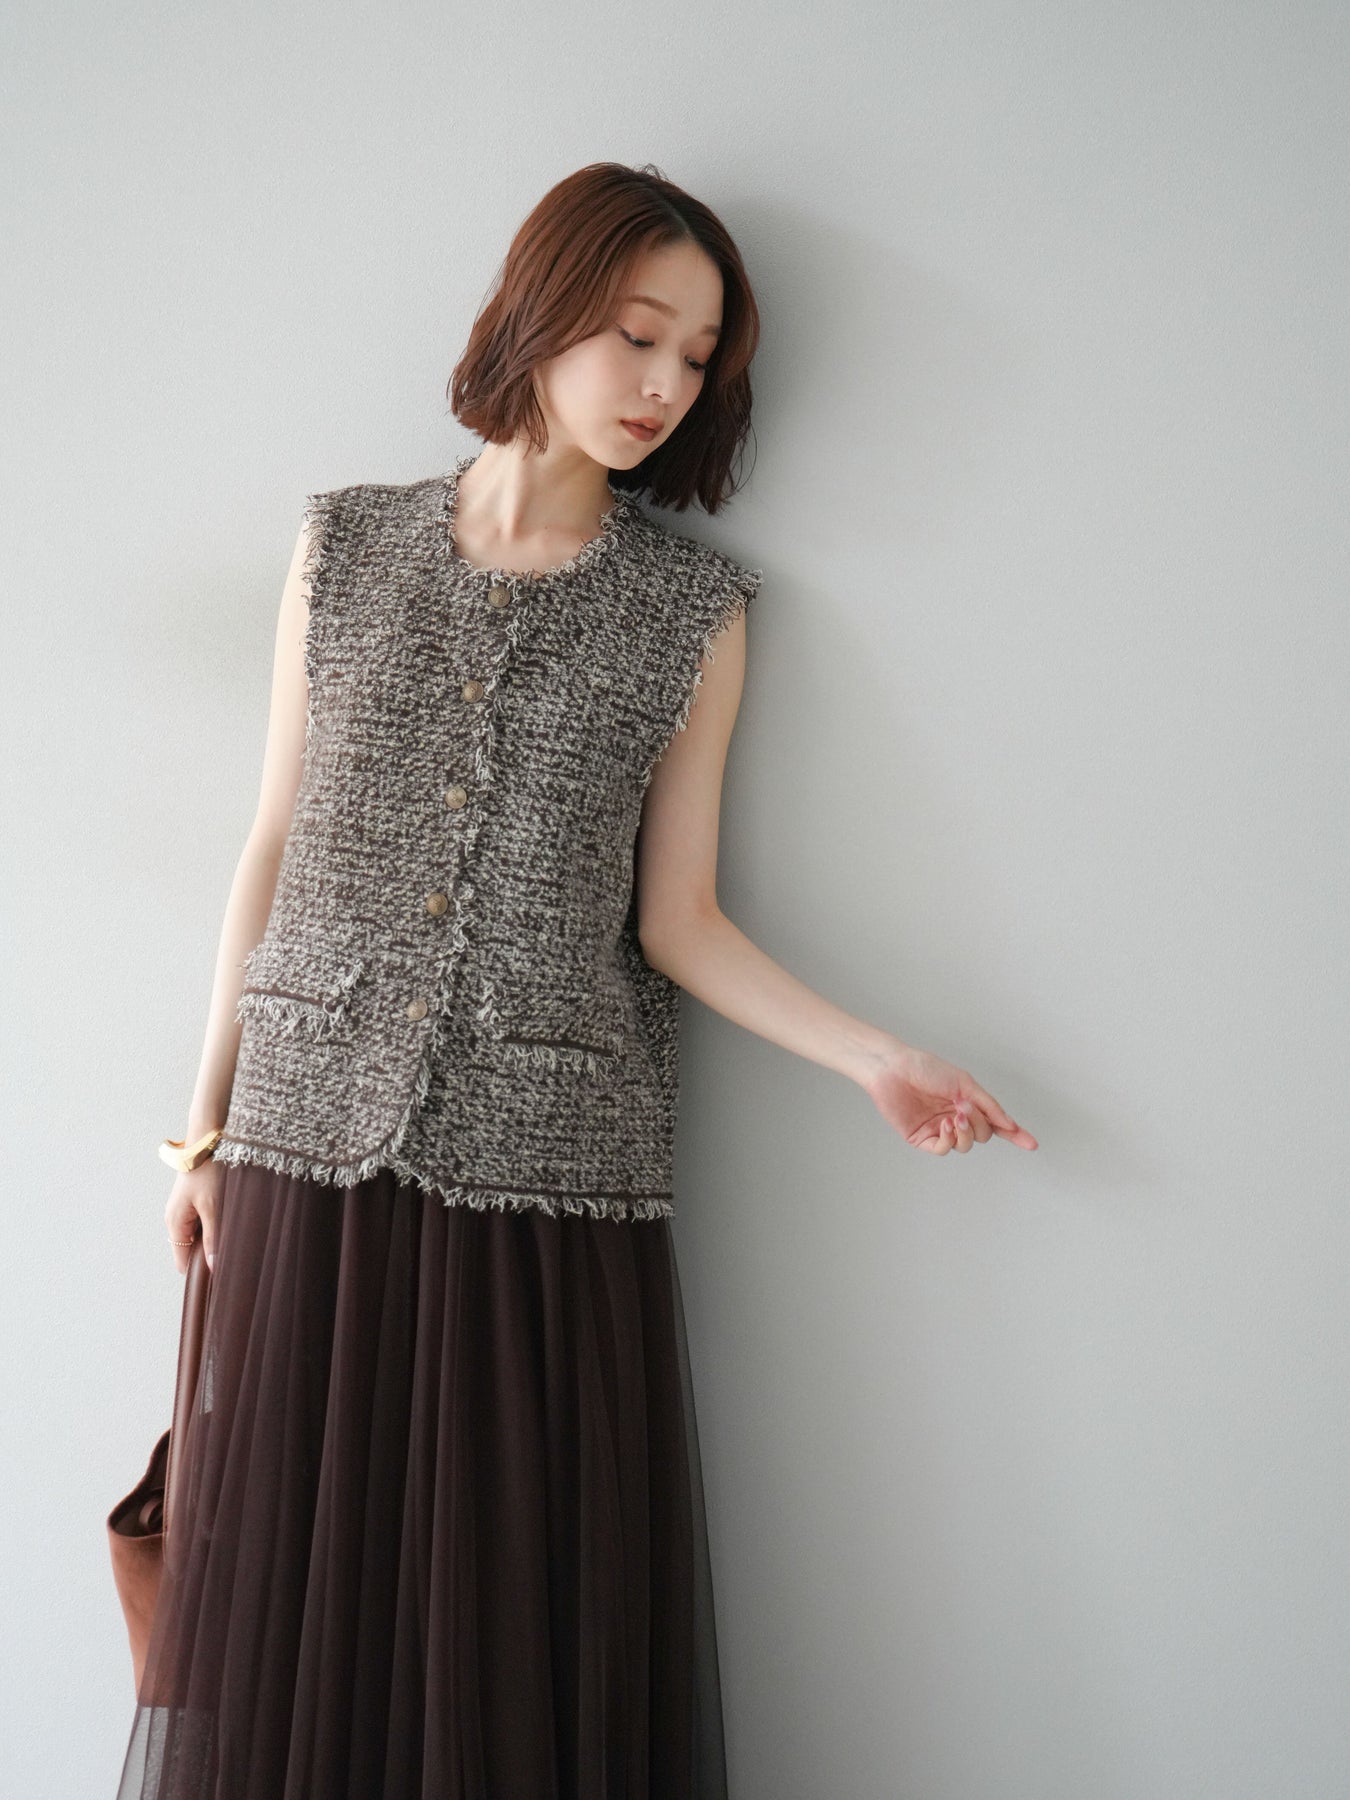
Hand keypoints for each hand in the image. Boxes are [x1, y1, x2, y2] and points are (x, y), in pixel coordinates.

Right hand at [164, 1157, 224, 1273]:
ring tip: (232, 1234)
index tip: (219, 1276)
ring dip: (212, 1238)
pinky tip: (227, 1220)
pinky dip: (213, 1226)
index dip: (198, 1271)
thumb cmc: (207, 1172)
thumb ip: (212, 1238)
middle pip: (189, 1250)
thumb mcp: (213, 1208)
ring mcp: (183, 1210)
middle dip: (208, 1254)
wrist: (206, 1143)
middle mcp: (175, 1219)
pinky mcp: (193, 1202)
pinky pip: (201, 1223)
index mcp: (175, 1223)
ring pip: (197, 1236)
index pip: (181, 1261)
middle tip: (231, 1253)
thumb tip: (212, 1266)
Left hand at [863, 1040, 1037, 1154]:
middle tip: (965, 1107)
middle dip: (979, 1123)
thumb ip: (989, 1106)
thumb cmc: (927, 1069)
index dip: (1014, 1134)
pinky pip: (943, 1149)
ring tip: (955, 1116)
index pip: (995, 1123)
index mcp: (968, 1104)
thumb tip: (1009, 1125)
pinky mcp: (921, 1139)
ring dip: (965, 1133)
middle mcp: (956, 1118)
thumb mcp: (965, 1083)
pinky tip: (944, 1124)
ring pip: (964, 1145)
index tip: (1032, 1144)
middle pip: (982, 1135)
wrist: (895, 1069)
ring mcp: (939, 1130)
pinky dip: (948, 1139)